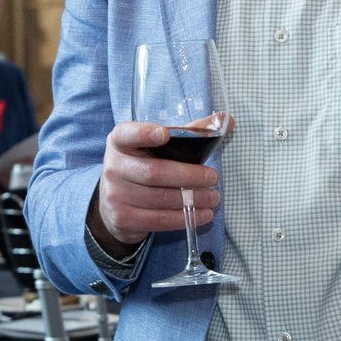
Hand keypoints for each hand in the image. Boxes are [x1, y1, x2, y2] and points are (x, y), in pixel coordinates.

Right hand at [86, 120, 219, 251]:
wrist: (114, 202)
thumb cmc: (144, 164)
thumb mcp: (158, 146)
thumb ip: (189, 132)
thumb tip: (227, 120)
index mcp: (120, 142)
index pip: (127, 134)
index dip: (144, 133)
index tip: (164, 134)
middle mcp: (113, 166)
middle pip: (153, 172)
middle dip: (188, 176)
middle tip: (213, 178)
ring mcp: (115, 194)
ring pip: (159, 198)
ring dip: (192, 199)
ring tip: (213, 198)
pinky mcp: (122, 217)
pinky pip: (158, 219)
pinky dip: (184, 218)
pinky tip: (202, 214)